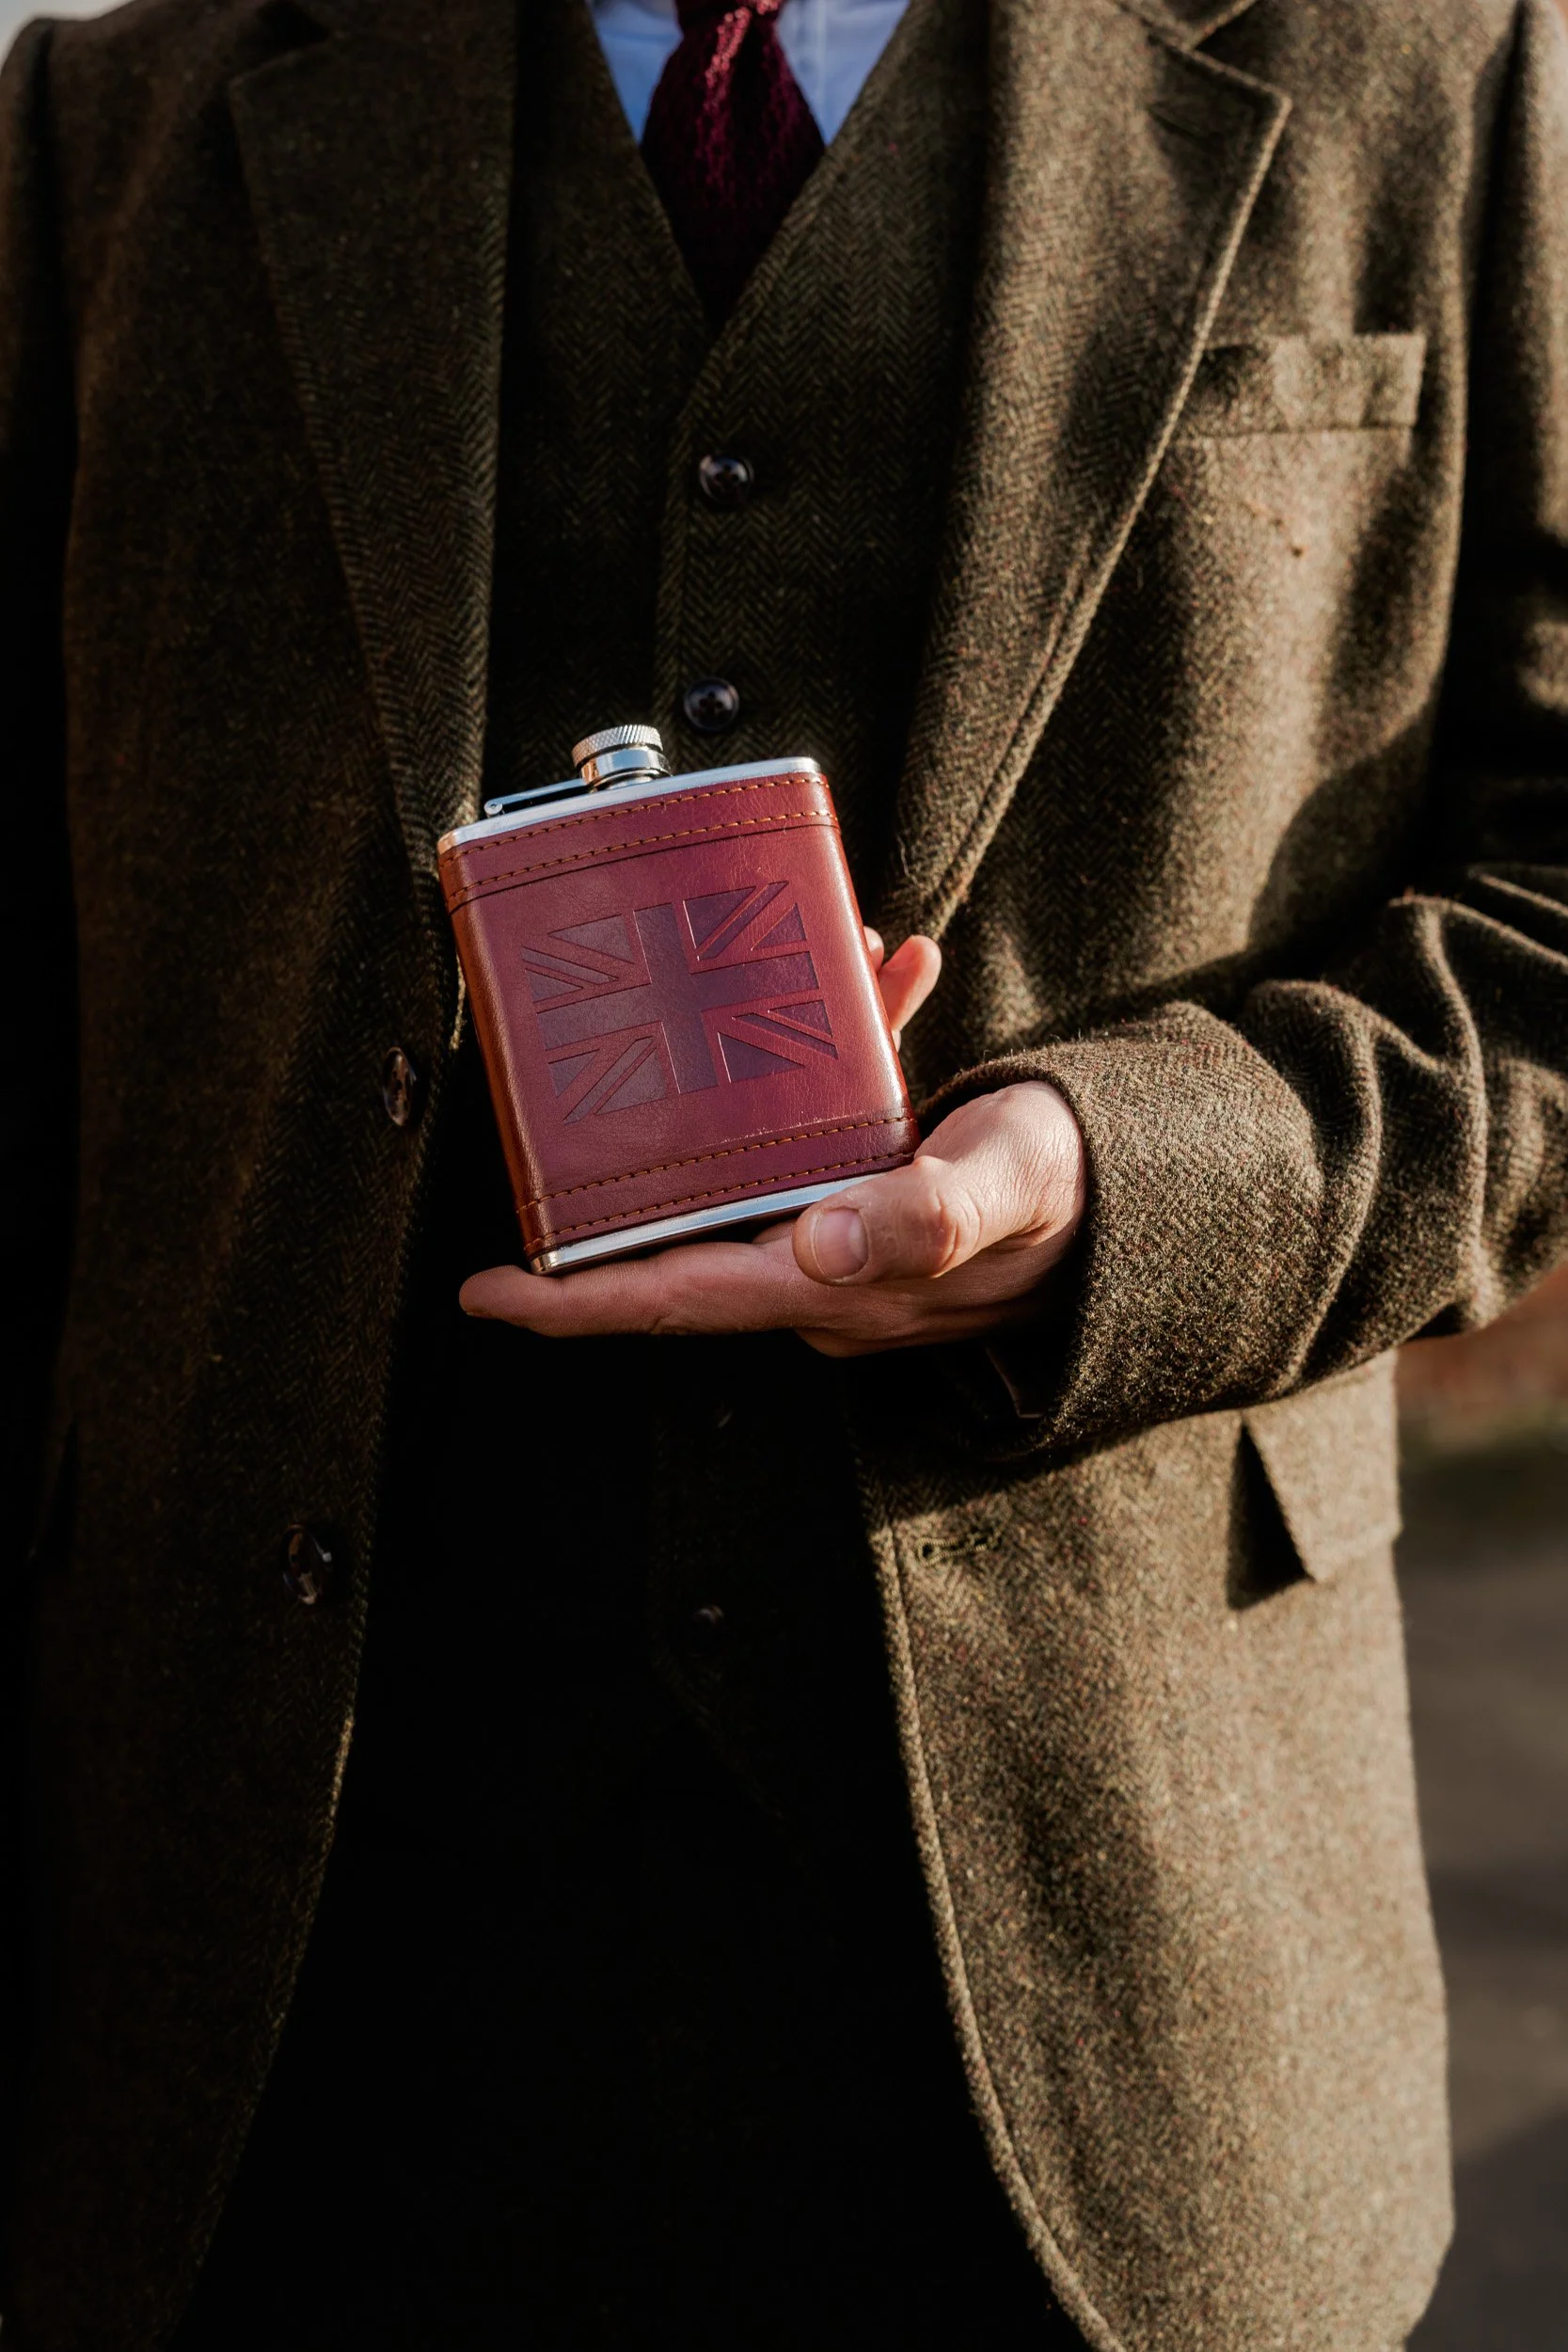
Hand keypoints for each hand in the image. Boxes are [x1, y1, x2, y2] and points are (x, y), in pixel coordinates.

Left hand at [459, 932, 1086, 1355]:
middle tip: (602, 1065)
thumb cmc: (1083, 1195)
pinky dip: (848, 1059)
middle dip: (649, 1142)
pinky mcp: (882, 1203)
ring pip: (762, 1159)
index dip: (568, 1301)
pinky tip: (889, 978)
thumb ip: (924, 1215)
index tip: (482, 1288)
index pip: (669, 1298)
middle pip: (691, 1222)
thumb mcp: (1008, 1184)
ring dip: (759, 1073)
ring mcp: (850, 1244)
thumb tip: (820, 1242)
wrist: (1161, 1203)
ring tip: (801, 962)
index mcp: (835, 1285)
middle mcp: (826, 1276)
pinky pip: (831, 1136)